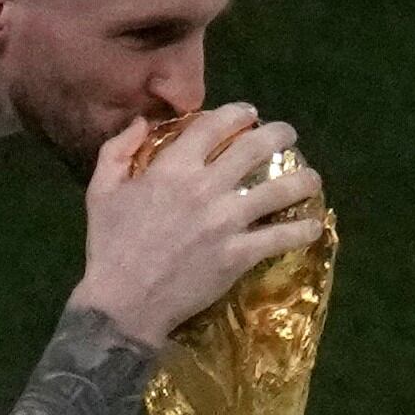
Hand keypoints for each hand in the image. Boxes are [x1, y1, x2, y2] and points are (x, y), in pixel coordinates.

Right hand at [71, 105, 322, 349]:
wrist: (124, 301)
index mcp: (173, 167)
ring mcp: (227, 222)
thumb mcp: (100, 190)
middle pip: (255, 149)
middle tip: (289, 135)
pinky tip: (313, 226)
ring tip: (312, 178)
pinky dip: (303, 230)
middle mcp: (206, 187)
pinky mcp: (239, 254)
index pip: (214, 125)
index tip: (250, 114)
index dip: (238, 113)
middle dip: (279, 135)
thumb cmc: (110, 245)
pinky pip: (281, 238)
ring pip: (279, 190)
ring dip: (303, 179)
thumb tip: (143, 122)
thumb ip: (118, 149)